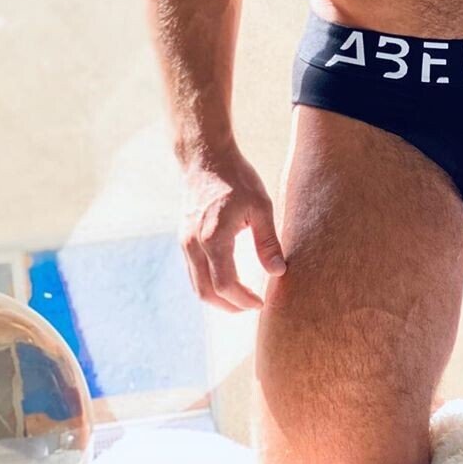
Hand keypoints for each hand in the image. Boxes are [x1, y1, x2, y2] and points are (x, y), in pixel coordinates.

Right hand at [179, 142, 286, 310]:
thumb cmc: (236, 178)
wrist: (206, 157)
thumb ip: (267, 241)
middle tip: (252, 306)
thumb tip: (278, 272)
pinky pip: (193, 271)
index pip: (225, 284)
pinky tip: (227, 280)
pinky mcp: (184, 238)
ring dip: (218, 298)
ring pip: (196, 285)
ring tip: (242, 298)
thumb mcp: (260, 206)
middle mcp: (194, 244)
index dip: (243, 300)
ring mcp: (185, 242)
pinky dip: (208, 283)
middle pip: (206, 292)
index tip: (261, 303)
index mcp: (213, 238)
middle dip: (230, 306)